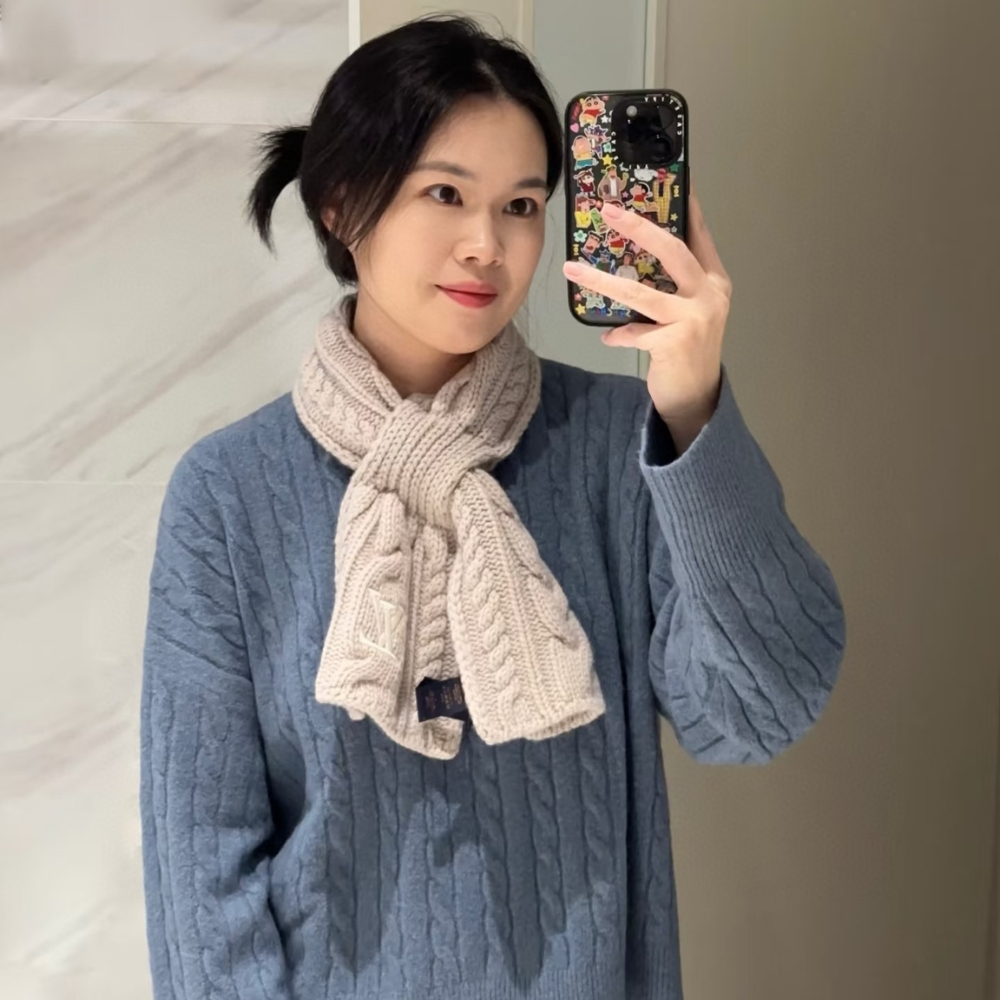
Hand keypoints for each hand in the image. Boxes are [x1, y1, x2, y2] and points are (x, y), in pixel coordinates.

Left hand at [562, 182, 731, 447]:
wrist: (696, 396)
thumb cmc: (686, 349)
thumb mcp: (686, 310)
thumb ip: (668, 284)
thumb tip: (626, 258)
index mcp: (714, 280)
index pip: (699, 233)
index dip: (686, 204)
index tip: (673, 176)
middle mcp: (710, 295)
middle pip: (672, 250)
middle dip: (638, 227)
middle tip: (607, 210)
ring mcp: (695, 319)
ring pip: (642, 292)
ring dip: (603, 281)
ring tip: (573, 269)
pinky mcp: (676, 343)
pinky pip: (636, 332)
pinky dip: (619, 333)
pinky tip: (610, 337)